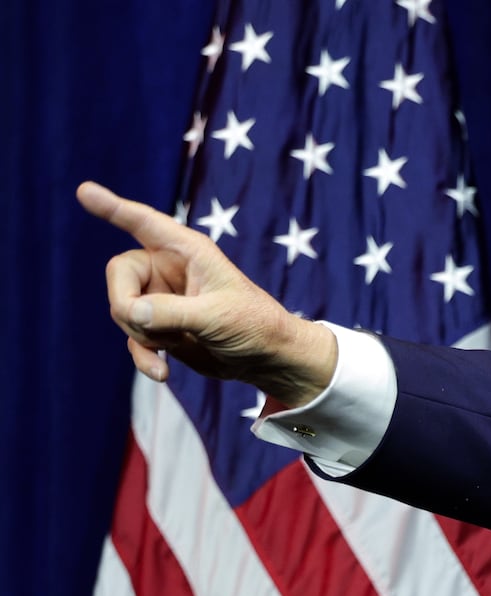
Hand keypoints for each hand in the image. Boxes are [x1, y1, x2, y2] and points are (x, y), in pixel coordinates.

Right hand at [78, 181, 336, 407]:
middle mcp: (169, 269)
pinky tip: (161, 373)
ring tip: (178, 345)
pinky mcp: (161, 327)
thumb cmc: (255, 325)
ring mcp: (162, 298)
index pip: (144, 223)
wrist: (268, 359)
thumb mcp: (217, 317)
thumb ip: (173, 313)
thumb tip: (130, 311)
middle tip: (147, 328)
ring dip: (143, 335)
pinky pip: (133, 337)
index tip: (84, 190)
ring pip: (123, 310)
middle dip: (126, 305)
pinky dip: (143, 356)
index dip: (112, 207)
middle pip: (119, 274)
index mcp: (187, 251)